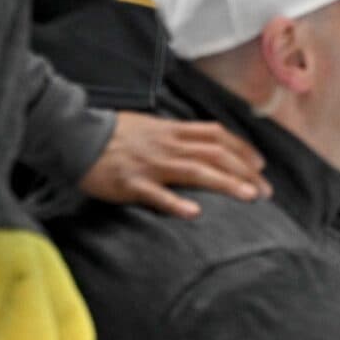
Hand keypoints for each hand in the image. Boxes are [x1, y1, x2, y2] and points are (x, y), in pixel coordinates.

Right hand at [77, 111, 269, 217]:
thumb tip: (204, 143)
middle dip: (245, 172)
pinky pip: (155, 194)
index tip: (261, 166)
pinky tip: (194, 214)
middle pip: (215, 155)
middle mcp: (168, 145)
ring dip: (225, 184)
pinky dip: (175, 203)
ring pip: (195, 172)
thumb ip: (178, 134)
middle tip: (265, 192)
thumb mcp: (152, 126)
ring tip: (248, 196)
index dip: (243, 150)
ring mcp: (150, 164)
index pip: (218, 136)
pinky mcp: (130, 183)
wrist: (75, 136)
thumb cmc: (115, 134)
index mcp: (173, 130)